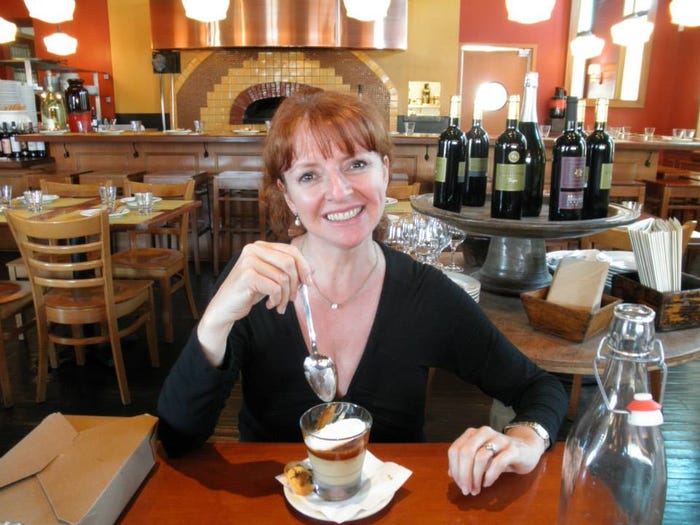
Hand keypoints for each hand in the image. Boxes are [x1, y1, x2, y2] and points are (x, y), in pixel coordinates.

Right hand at [197, 241, 310, 365]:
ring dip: (285, 296)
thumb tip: (312, 270)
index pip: (291, 250)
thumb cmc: (249, 291)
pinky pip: (275, 288)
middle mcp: (253, 249)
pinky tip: (270, 304)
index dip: (304, 266)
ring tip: (279, 304)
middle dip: (296, 283)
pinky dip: (277, 300)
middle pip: (289, 263)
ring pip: (283, 278)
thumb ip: (286, 270)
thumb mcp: (270, 277)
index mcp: (261, 246)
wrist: (225, 307)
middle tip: (292, 298)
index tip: (309, 282)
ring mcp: (249, 261)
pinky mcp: (247, 276)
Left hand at [447, 425, 544, 495]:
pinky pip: (497, 463)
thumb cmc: (499, 455)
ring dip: (475, 478)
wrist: (526, 449)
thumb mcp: (480, 458)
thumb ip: (465, 463)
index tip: (459, 484)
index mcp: (472, 434)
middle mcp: (483, 433)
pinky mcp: (512, 449)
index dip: (454, 469)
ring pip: (480, 458)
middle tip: (466, 490)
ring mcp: (498, 439)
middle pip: (465, 453)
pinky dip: (489, 476)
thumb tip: (451, 474)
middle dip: (463, 475)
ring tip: (476, 490)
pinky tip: (487, 484)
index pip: (455, 450)